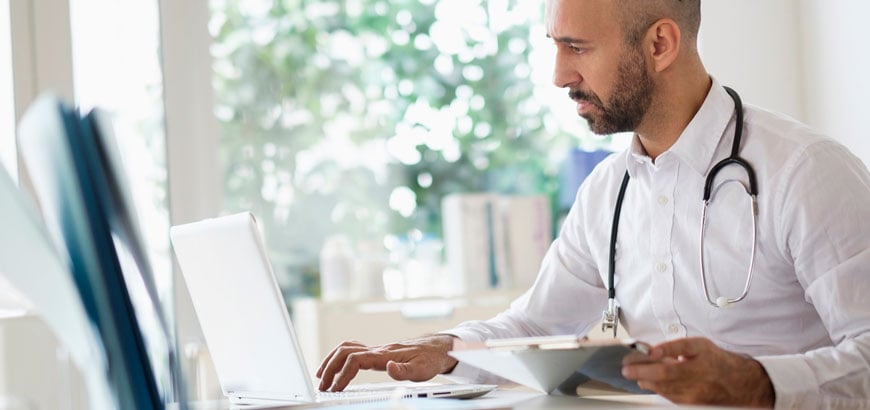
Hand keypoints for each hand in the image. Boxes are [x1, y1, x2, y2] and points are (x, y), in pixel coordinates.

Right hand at [315, 334, 457, 391]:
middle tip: (322, 386)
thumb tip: (389, 367)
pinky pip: (353, 349)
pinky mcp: (378, 352)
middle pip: (344, 352)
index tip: (335, 389)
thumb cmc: (430, 359)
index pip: (355, 360)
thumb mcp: (421, 370)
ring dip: (331, 360)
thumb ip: (404, 371)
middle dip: (330, 368)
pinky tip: (338, 366)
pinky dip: (340, 356)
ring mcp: (377, 349)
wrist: (437, 348)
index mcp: (384, 355)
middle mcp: (378, 350)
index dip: (342, 374)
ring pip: (346, 348)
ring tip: (322, 376)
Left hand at [621, 337, 774, 406]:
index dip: (650, 362)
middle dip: (640, 373)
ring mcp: (692, 397)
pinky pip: (667, 396)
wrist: (738, 383)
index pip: (669, 365)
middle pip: (662, 379)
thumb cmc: (717, 361)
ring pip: (662, 389)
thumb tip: (653, 350)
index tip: (636, 358)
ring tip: (634, 372)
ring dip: (645, 380)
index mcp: (698, 365)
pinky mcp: (689, 404)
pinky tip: (649, 380)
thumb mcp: (699, 345)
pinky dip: (656, 388)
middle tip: (626, 368)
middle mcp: (695, 383)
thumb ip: (675, 346)